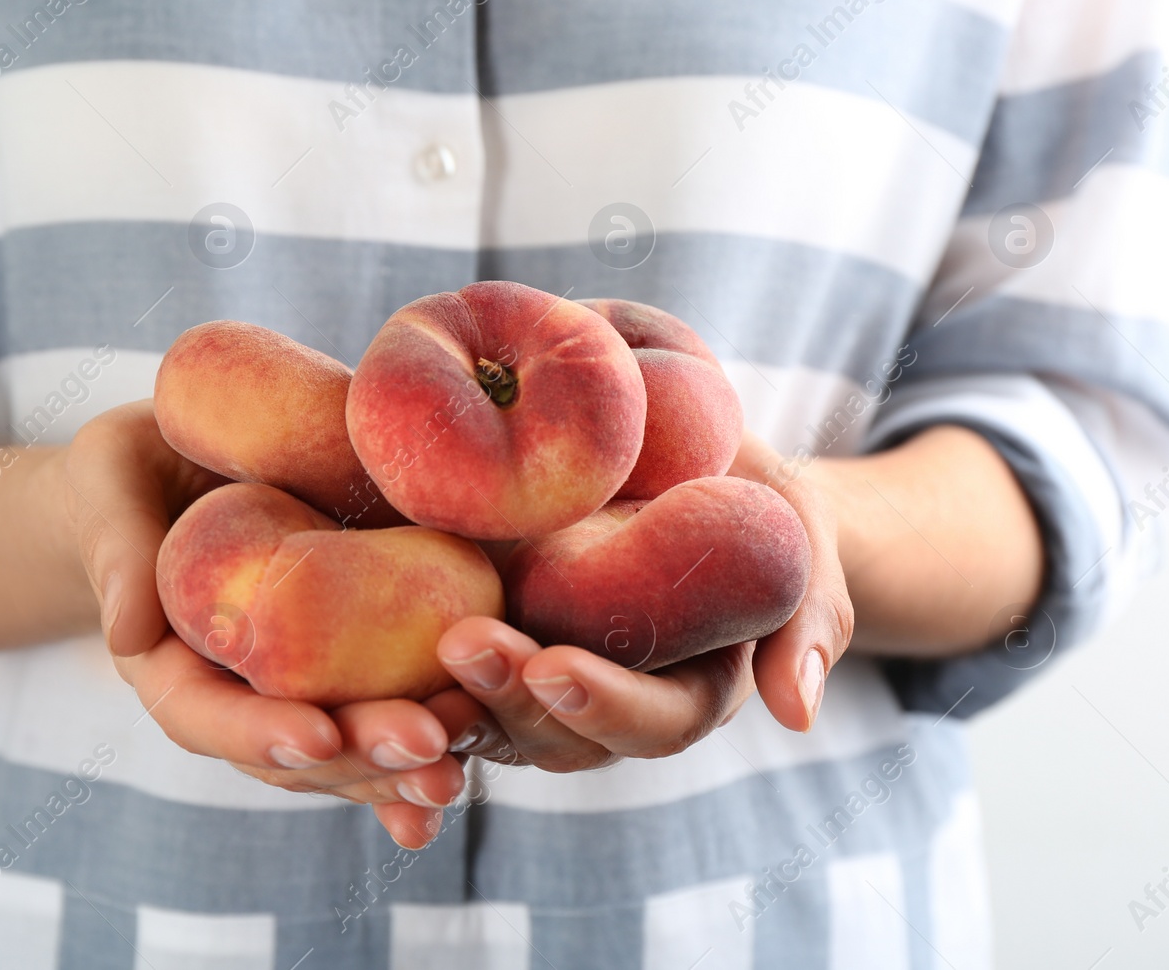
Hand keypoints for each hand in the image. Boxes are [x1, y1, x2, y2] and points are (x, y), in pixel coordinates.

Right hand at [64, 401, 474, 847]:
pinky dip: (423, 750)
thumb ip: (116, 551)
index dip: (260, 732)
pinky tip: (466, 770)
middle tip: (424, 745)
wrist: (176, 462)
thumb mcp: (110, 486)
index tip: (316, 734)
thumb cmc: (131, 472)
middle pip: (295, 750)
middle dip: (359, 758)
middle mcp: (237, 693)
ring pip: (348, 749)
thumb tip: (127, 633)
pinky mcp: (347, 664)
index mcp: (171, 665)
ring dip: (402, 766)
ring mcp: (296, 687)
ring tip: (458, 762)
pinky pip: (387, 711)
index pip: (206, 718)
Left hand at [435, 429, 853, 768]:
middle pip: (553, 732)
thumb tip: (796, 713)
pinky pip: (436, 671)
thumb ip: (808, 614)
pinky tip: (360, 643)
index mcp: (684, 689)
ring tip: (415, 636)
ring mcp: (534, 665)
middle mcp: (601, 693)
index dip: (603, 705)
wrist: (680, 435)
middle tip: (464, 644)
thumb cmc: (752, 488)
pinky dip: (402, 671)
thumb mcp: (798, 531)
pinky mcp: (480, 625)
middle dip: (509, 697)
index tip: (556, 668)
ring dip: (450, 691)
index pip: (649, 725)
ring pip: (487, 715)